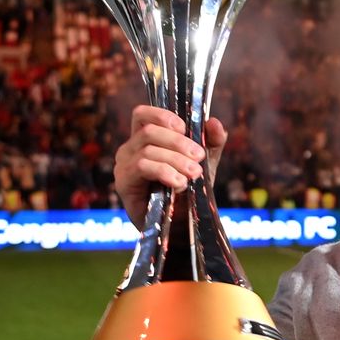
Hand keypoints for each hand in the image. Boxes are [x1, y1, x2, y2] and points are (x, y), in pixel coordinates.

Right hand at [113, 105, 227, 227]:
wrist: (182, 225)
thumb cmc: (189, 191)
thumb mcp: (205, 163)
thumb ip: (212, 142)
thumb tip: (215, 122)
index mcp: (145, 139)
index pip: (142, 114)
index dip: (162, 115)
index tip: (185, 128)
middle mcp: (130, 149)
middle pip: (148, 131)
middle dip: (178, 142)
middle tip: (199, 157)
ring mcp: (124, 166)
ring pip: (148, 150)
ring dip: (176, 160)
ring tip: (193, 174)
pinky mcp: (124, 183)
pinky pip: (142, 167)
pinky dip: (165, 172)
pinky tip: (180, 184)